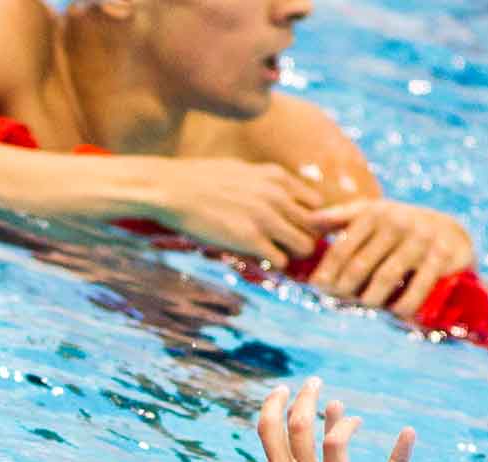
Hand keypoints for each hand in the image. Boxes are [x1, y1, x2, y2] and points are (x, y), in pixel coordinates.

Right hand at [148, 158, 323, 268]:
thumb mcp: (242, 170)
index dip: (306, 219)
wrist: (172, 188)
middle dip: (302, 238)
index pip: (316, 204)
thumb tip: (279, 194)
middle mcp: (278, 196)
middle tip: (283, 245)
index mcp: (277, 177)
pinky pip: (281, 261)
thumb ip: (266, 183)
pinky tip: (256, 258)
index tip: (291, 226)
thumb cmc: (200, 179)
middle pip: (314, 227)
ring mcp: (266, 219)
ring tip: (271, 253)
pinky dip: (272, 264)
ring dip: (290, 254)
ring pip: (305, 246)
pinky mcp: (250, 240)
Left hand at [303, 199, 473, 317]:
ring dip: (371, 299)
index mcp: (374, 214)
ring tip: (367, 305)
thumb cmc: (399, 227)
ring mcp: (420, 239)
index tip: (319, 289)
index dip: (327, 273)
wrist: (448, 229)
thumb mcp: (371, 214)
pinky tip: (396, 312)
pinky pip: (418, 286)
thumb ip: (340, 217)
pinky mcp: (443, 255)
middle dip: (345, 289)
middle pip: (360, 266)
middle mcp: (396, 223)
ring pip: (386, 278)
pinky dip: (404, 304)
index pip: (342, 249)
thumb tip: (308, 222)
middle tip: (342, 301)